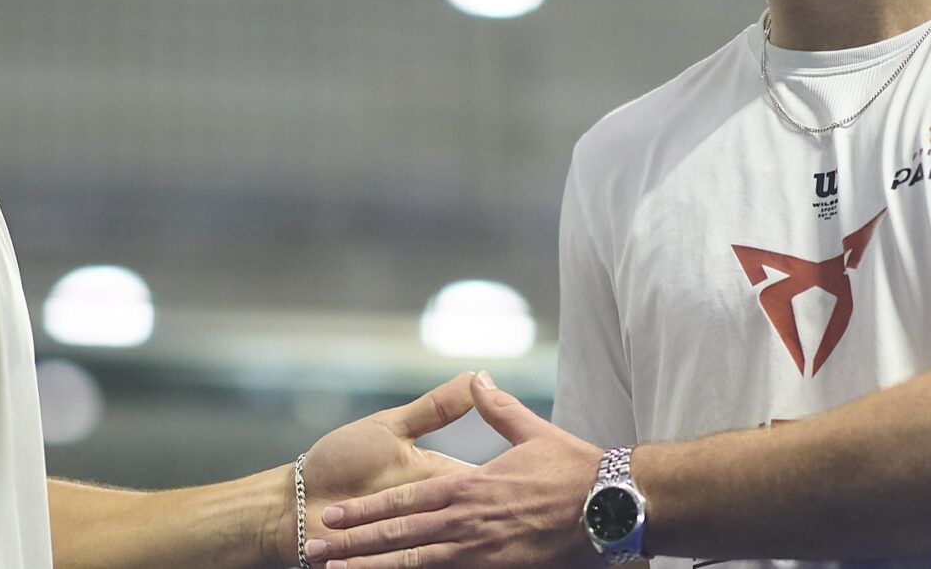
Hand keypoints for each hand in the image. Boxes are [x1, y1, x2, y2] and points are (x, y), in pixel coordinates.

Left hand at [308, 372, 606, 567]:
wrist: (614, 505)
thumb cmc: (576, 470)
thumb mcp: (533, 432)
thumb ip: (498, 410)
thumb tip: (478, 380)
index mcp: (469, 487)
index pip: (404, 502)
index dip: (366, 511)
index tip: (334, 517)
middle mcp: (467, 522)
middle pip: (399, 536)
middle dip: (355, 545)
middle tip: (316, 552)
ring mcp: (482, 552)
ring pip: (417, 564)